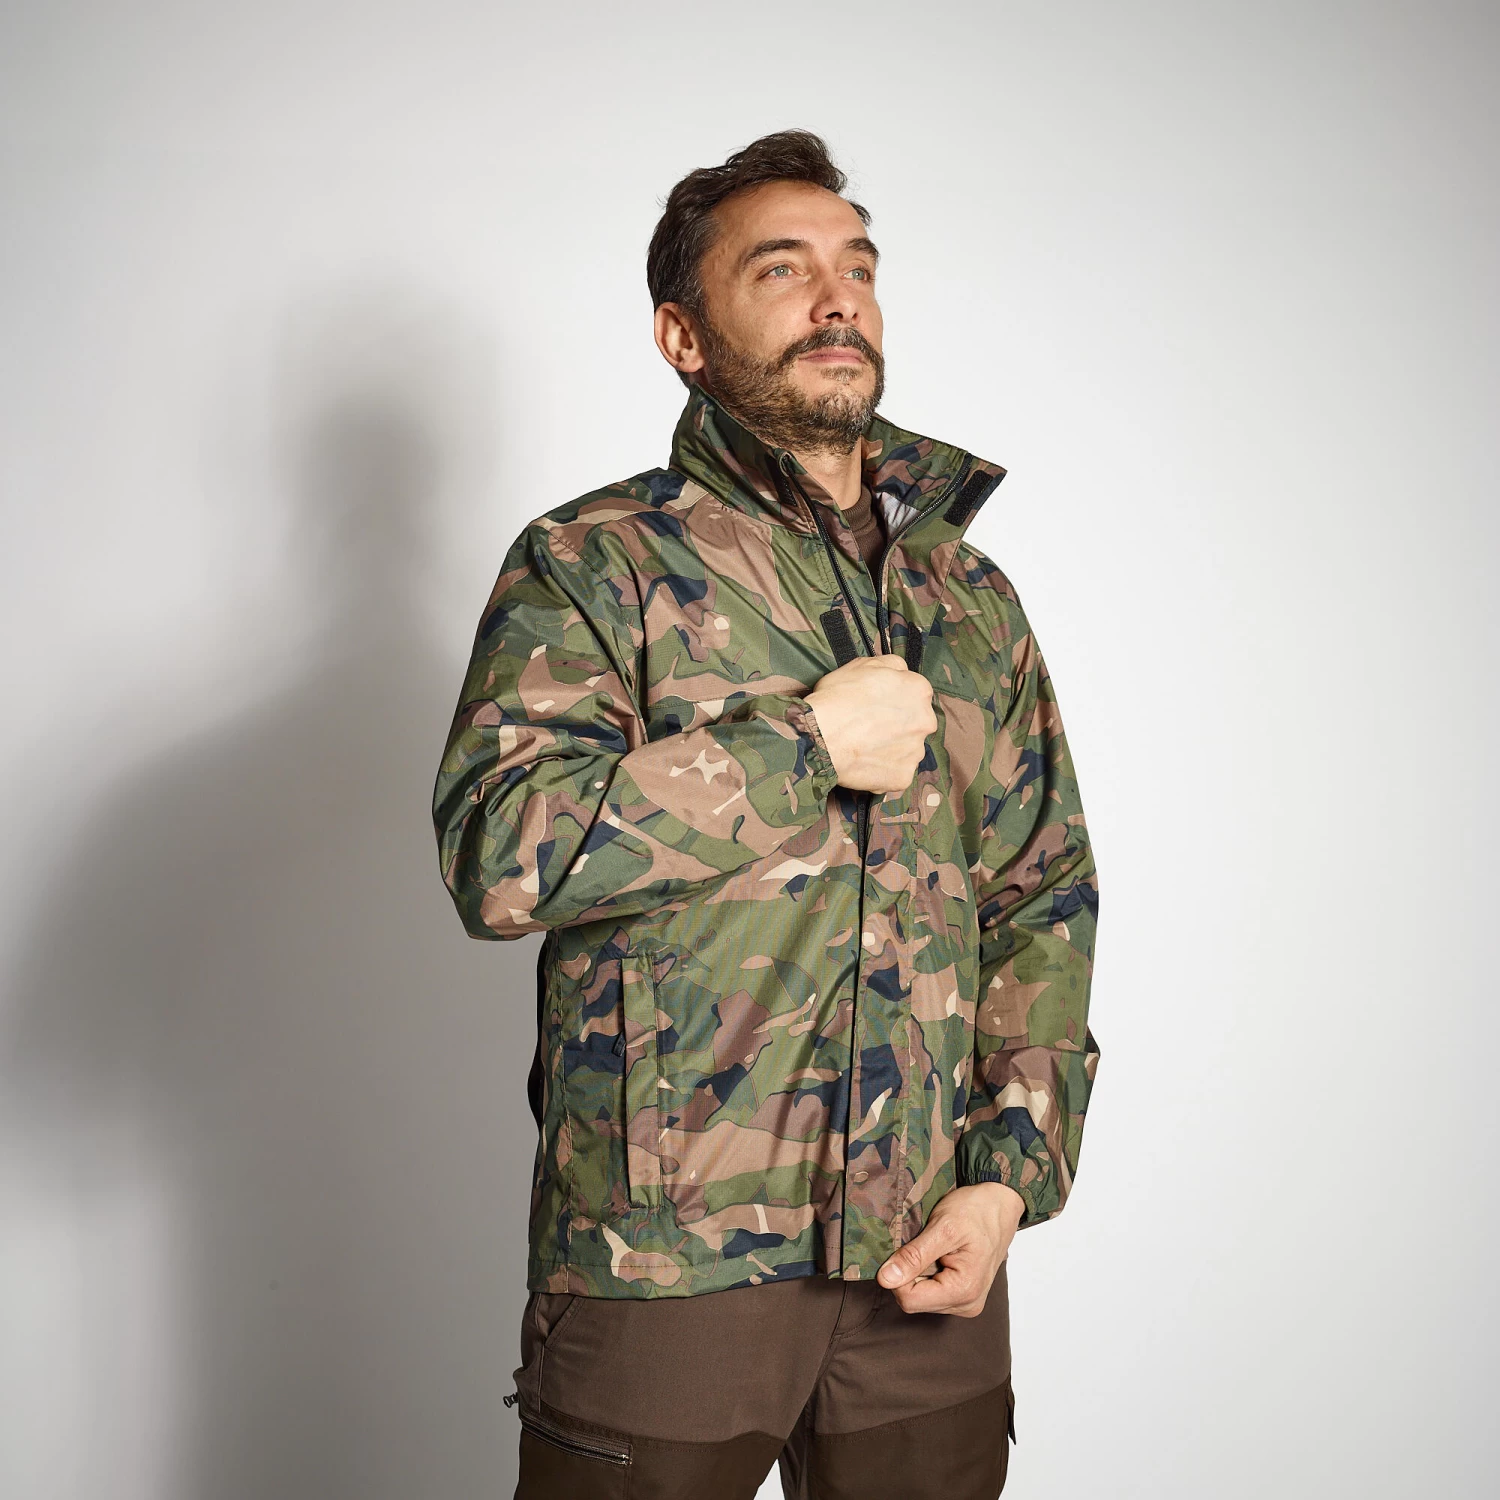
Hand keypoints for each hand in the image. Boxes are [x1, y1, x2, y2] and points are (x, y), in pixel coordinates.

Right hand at [803, 655, 935, 792]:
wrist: (820, 736)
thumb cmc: (837, 697)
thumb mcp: (861, 664)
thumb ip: (890, 665)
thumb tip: (900, 671)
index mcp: (918, 690)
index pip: (914, 694)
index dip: (893, 699)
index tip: (876, 705)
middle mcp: (925, 720)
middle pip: (915, 722)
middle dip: (898, 724)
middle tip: (870, 727)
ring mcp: (916, 751)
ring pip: (908, 749)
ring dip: (892, 748)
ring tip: (864, 746)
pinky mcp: (904, 776)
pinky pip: (897, 773)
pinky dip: (883, 769)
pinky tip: (864, 762)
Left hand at [875, 1182, 1024, 1315]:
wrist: (999, 1204)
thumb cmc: (976, 1210)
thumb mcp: (943, 1227)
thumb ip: (914, 1256)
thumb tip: (885, 1279)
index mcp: (964, 1291)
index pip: (909, 1299)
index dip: (897, 1274)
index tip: (906, 1247)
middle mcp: (966, 1304)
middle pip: (915, 1299)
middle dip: (910, 1271)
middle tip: (924, 1243)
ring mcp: (966, 1301)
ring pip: (921, 1295)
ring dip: (919, 1270)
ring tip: (935, 1246)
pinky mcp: (963, 1295)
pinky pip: (931, 1290)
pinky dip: (928, 1271)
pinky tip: (939, 1253)